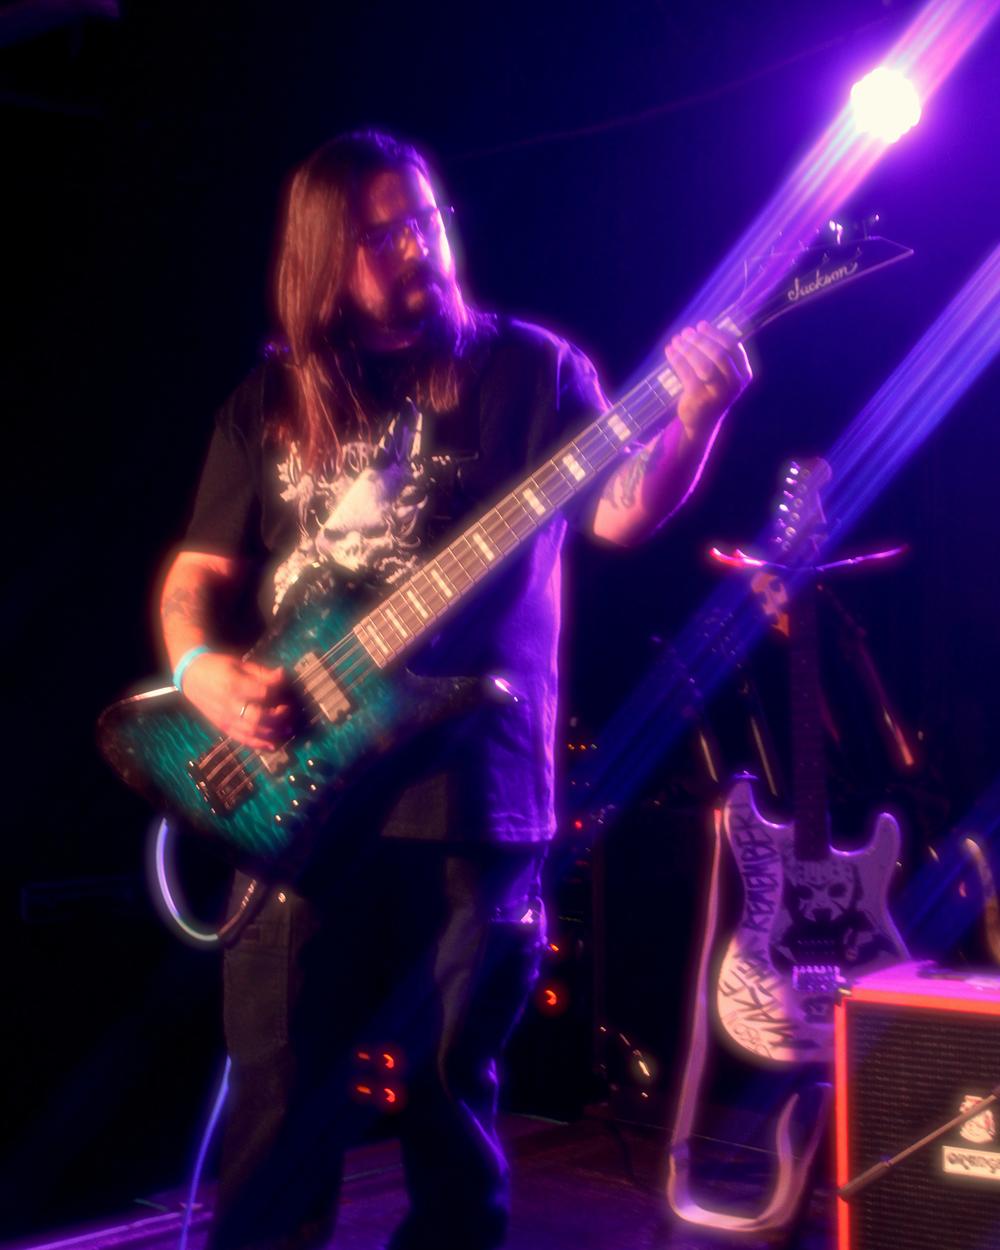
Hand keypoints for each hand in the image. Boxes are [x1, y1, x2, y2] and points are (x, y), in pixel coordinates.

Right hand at [179, 652, 292, 750]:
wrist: (191, 676)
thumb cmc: (218, 667)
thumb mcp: (239, 664)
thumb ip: (261, 672)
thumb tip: (282, 675)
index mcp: (233, 685)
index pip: (262, 692)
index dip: (278, 690)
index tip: (285, 684)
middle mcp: (228, 705)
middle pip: (258, 717)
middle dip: (278, 716)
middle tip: (288, 709)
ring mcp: (225, 719)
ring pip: (251, 732)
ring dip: (272, 733)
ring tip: (288, 729)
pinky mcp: (223, 727)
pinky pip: (242, 739)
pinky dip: (258, 744)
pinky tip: (272, 745)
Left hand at [665, 320, 751, 440]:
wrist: (702, 422)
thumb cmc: (711, 390)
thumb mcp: (722, 373)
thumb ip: (718, 353)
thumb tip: (700, 328)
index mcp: (744, 373)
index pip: (733, 347)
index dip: (716, 334)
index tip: (700, 326)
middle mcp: (735, 384)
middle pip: (719, 355)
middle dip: (700, 340)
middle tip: (686, 332)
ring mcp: (719, 393)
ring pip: (703, 365)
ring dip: (687, 349)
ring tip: (676, 340)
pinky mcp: (701, 399)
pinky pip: (687, 374)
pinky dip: (677, 359)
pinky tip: (669, 350)